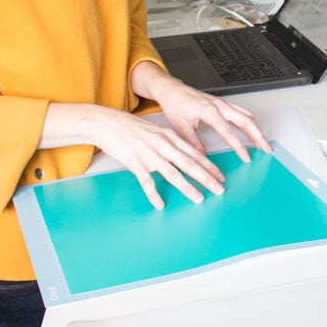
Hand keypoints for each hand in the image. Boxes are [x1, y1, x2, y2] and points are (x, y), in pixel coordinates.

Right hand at [40, 102, 235, 209]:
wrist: (106, 122)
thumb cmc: (130, 128)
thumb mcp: (155, 132)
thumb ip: (169, 143)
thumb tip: (184, 154)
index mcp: (168, 137)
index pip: (193, 153)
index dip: (209, 166)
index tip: (220, 176)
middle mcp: (161, 145)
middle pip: (188, 164)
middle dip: (206, 178)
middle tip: (219, 189)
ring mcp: (148, 154)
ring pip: (172, 173)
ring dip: (187, 187)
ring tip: (199, 198)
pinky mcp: (134, 162)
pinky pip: (145, 181)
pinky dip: (153, 193)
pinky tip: (159, 203)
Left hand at [130, 62, 271, 163]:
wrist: (172, 90)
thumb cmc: (176, 104)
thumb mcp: (181, 127)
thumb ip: (193, 143)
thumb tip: (203, 158)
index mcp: (209, 111)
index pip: (229, 132)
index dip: (239, 147)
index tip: (246, 157)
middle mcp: (219, 105)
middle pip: (246, 121)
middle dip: (258, 136)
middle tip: (266, 149)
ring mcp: (223, 103)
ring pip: (246, 115)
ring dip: (256, 129)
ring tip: (262, 143)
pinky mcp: (223, 103)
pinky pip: (241, 112)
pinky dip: (250, 122)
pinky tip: (251, 131)